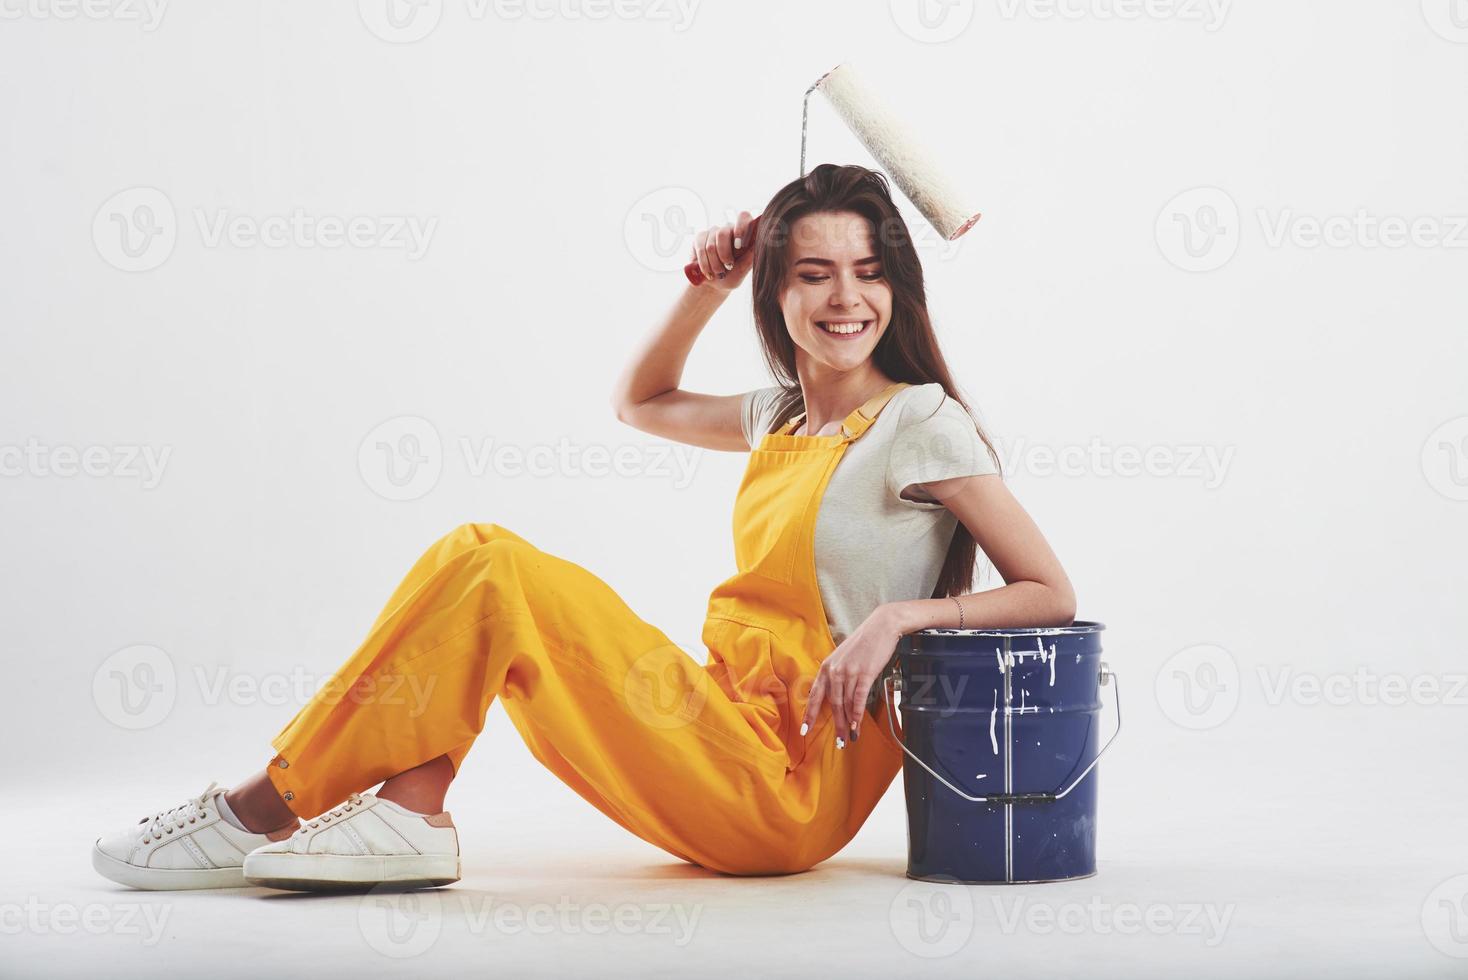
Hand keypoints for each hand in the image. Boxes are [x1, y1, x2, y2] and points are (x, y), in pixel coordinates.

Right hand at [690, 211, 754, 291]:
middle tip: (728, 267)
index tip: (738, 244)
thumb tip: (759, 243)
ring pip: (710, 245)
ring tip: (719, 273)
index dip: (740, 226)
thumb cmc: (732, 276)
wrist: (715, 285)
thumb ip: (750, 256)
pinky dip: (704, 264)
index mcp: (743, 233)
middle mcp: (728, 229)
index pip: (743, 217)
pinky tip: (708, 272)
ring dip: (714, 264)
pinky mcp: (700, 238)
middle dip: (724, 255)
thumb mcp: (743, 270)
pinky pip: (700, 249)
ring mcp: (713, 232)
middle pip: (722, 233)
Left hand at [800, 606, 903, 746]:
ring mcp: (848, 671)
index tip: (805, 730)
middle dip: (835, 725)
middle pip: (832, 704)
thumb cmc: (865, 642)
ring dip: (848, 723)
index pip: (815, 695)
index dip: (810, 714)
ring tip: (849, 737)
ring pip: (845, 704)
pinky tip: (856, 725)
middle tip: (839, 742)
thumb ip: (838, 674)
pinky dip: (857, 714)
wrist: (881, 626)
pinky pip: (858, 699)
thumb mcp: (844, 657)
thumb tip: (836, 695)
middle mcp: (834, 670)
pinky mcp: (864, 673)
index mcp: (826, 666)